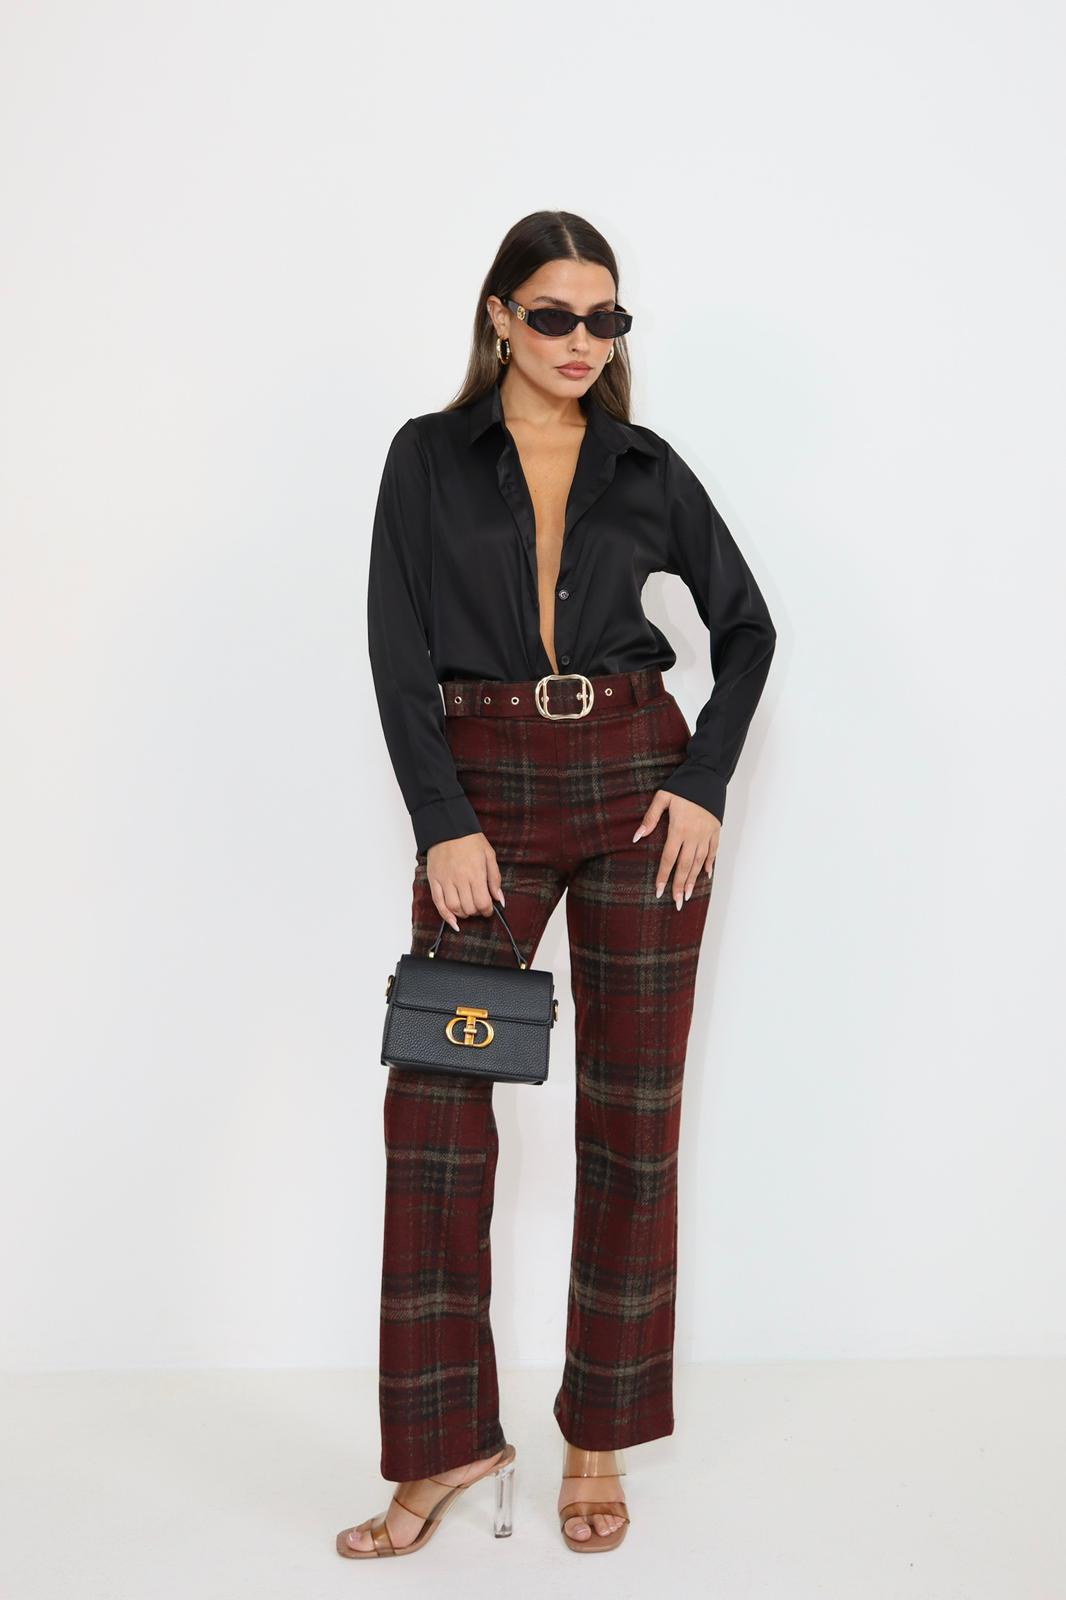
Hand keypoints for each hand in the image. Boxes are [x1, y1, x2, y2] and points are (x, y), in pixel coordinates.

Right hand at [426, 833, 504, 931]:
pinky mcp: (434, 880)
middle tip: (479, 908)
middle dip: (477, 912)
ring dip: (463, 914)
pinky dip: (445, 915)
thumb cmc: (470, 840)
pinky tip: (453, 921)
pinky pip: (438, 903)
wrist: (447, 826)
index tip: (489, 909)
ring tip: (468, 910)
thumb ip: (495, 878)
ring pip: (454, 908)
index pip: (483, 902)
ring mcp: (445, 880)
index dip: (488, 910)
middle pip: (469, 907)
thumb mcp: (489, 855)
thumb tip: (500, 899)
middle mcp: (459, 879)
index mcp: (475, 873)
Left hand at [633, 791, 719, 908]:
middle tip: (677, 903)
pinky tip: (706, 875)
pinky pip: (713, 851)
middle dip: (680, 886)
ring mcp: (706, 834)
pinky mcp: (715, 830)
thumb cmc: (682, 785)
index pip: (669, 858)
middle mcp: (693, 835)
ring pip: (699, 862)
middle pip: (685, 866)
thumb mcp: (662, 798)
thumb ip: (650, 818)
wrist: (708, 774)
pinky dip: (710, 864)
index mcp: (678, 829)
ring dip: (694, 880)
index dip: (663, 876)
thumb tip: (637, 837)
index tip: (658, 891)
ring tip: (689, 895)